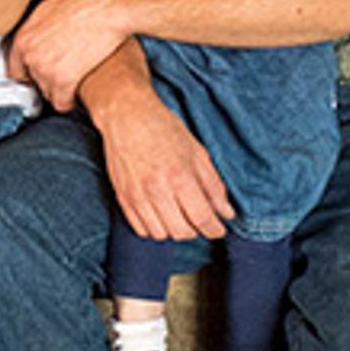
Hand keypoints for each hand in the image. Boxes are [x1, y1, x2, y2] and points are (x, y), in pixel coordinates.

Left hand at [9, 0, 134, 111]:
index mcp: (24, 38)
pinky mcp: (65, 80)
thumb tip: (38, 34)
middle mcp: (30, 55)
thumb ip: (37, 28)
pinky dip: (70, 101)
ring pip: (48, 93)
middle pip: (34, 82)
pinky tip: (78, 93)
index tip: (39, 77)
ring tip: (75, 80)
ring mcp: (46, 69)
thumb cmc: (85, 2)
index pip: (16, 70)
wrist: (107, 8)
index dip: (30, 75)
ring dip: (61, 90)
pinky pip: (62, 103)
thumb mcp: (49, 8)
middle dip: (49, 80)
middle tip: (65, 74)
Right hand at [95, 83, 234, 241]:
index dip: (215, 230)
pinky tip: (161, 215)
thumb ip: (213, 186)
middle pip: (182, 232)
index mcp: (180, 176)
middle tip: (199, 219)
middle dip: (196, 230)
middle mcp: (157, 190)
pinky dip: (154, 228)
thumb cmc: (163, 129)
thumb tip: (226, 212)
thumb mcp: (197, 153)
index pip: (203, 218)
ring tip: (179, 216)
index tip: (219, 229)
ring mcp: (137, 195)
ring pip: (161, 234)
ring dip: (174, 230)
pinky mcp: (122, 197)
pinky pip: (141, 229)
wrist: (126, 116)